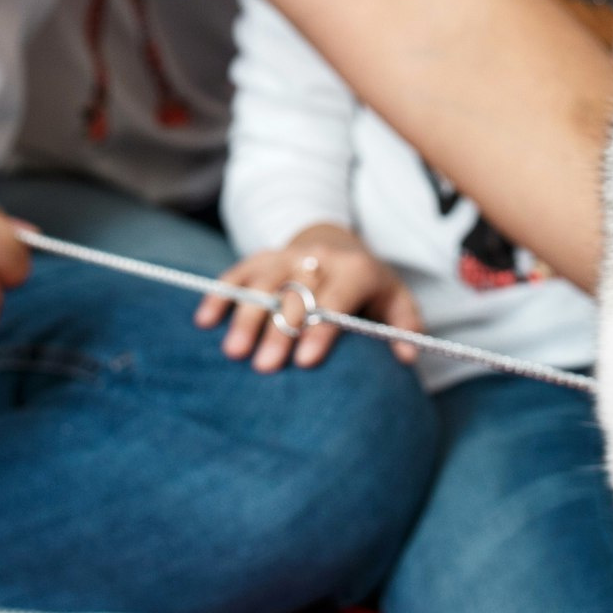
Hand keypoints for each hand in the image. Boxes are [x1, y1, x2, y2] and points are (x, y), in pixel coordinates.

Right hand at [193, 223, 421, 371]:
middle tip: (264, 367)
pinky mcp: (261, 258)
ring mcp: (286, 255)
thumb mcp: (396, 301)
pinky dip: (219, 294)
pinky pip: (237, 273)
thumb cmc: (370, 289)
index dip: (321, 329)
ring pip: (261, 283)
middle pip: (294, 294)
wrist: (340, 245)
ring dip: (245, 316)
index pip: (336, 298)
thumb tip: (408, 357)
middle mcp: (319, 258)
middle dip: (278, 330)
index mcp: (356, 269)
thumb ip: (405, 327)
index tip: (305, 362)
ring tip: (233, 351)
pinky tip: (205, 320)